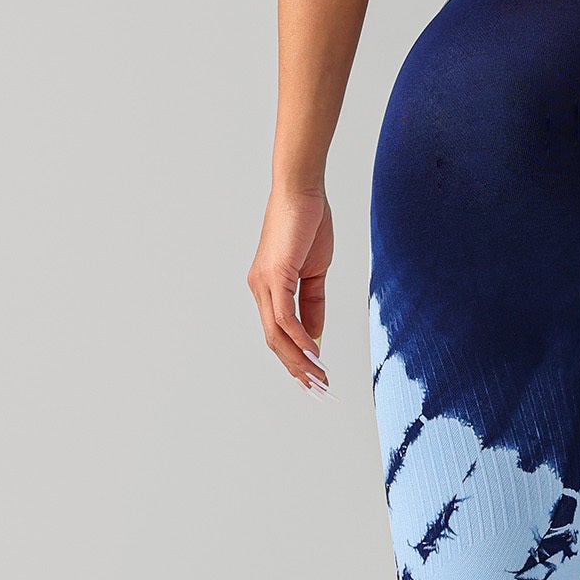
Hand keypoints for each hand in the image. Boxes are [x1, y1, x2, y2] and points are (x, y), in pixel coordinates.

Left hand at [248, 188, 334, 392]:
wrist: (302, 192)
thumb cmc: (308, 224)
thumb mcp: (315, 273)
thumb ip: (313, 305)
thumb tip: (315, 336)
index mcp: (269, 288)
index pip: (278, 333)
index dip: (295, 358)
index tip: (314, 377)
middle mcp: (260, 289)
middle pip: (274, 341)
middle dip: (297, 368)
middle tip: (318, 388)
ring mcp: (264, 283)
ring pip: (276, 334)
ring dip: (299, 359)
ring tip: (318, 377)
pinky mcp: (275, 275)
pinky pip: (284, 316)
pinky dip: (299, 337)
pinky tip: (313, 351)